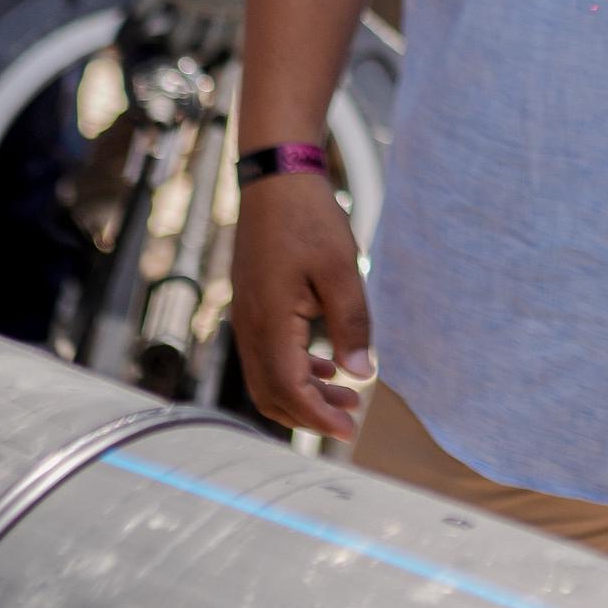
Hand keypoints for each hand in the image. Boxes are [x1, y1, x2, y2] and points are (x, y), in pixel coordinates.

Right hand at [228, 164, 372, 440]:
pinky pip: (265, 355)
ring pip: (266, 378)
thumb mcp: (342, 270)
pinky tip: (325, 366)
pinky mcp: (251, 306)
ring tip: (347, 396)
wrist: (275, 178)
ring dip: (303, 394)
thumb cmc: (309, 219)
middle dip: (309, 414)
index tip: (350, 430)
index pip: (289, 389)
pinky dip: (293, 371)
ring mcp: (245, 316)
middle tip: (351, 418)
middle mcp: (249, 325)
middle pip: (271, 394)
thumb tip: (362, 374)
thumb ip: (352, 324)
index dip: (318, 416)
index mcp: (270, 321)